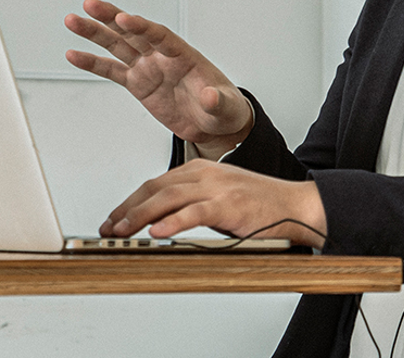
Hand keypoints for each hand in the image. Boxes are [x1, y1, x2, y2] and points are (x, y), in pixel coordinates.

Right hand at [64, 0, 253, 153]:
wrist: (213, 124)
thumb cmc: (223, 109)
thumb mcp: (225, 108)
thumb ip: (217, 101)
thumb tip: (210, 97)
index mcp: (184, 55)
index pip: (160, 36)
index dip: (142, 27)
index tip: (124, 19)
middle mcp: (162, 56)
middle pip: (133, 32)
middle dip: (111, 18)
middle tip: (90, 5)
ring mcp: (148, 67)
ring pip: (117, 46)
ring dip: (95, 33)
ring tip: (72, 21)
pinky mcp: (138, 84)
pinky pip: (112, 71)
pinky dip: (93, 63)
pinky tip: (74, 54)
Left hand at [100, 159, 326, 247]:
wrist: (295, 205)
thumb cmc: (259, 205)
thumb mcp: (219, 198)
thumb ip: (192, 204)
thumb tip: (161, 222)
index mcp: (200, 170)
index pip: (155, 183)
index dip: (130, 201)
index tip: (113, 218)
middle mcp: (205, 174)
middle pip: (155, 188)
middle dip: (127, 209)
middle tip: (108, 228)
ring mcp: (217, 188)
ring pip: (168, 198)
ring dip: (140, 216)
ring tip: (122, 230)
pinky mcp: (229, 205)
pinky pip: (195, 213)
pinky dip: (173, 223)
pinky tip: (157, 233)